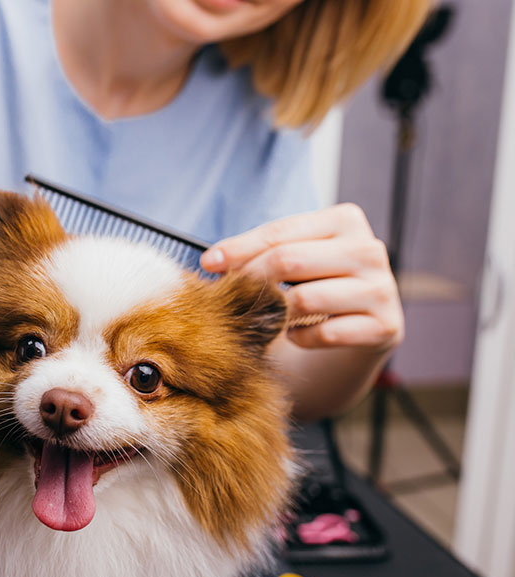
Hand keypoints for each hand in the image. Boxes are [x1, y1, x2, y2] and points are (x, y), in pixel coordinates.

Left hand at [200, 203, 403, 352]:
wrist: (350, 338)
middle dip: (252, 280)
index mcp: (344, 220)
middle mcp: (369, 249)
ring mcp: (382, 288)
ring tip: (268, 318)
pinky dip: (300, 338)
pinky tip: (294, 336)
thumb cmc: (310, 289)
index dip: (240, 248)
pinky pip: (326, 333)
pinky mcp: (386, 326)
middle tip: (229, 297)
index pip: (281, 232)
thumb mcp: (287, 265)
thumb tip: (212, 261)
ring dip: (276, 314)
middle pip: (290, 261)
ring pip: (306, 299)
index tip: (208, 263)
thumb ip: (257, 255)